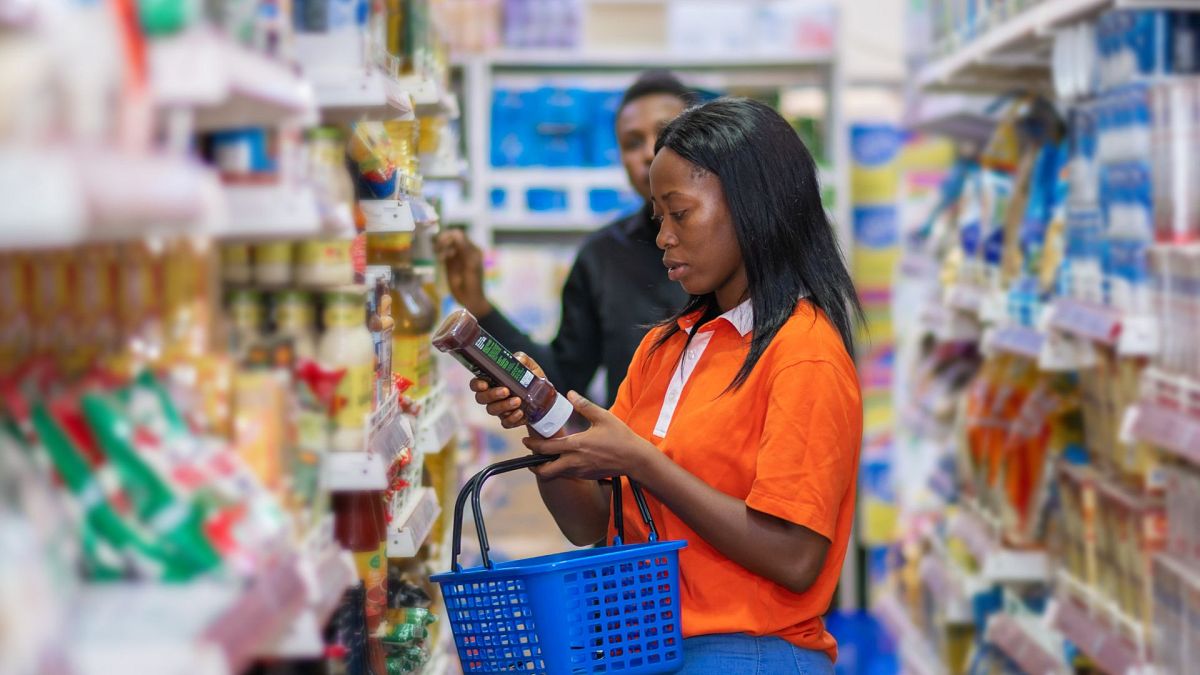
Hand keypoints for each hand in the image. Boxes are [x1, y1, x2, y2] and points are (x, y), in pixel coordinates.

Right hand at [435, 229, 491, 317]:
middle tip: (437, 249)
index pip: (458, 235)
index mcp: (472, 249)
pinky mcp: (449, 264)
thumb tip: (455, 233)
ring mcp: (456, 257)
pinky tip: (439, 259)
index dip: (448, 236)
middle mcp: (463, 251)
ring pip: (445, 245)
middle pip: (450, 238)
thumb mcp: (470, 265)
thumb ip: (464, 248)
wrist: (469, 299)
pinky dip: (439, 254)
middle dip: (442, 241)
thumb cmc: (473, 283)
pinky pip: (442, 253)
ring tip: (439, 257)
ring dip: (440, 247)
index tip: (442, 244)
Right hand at [469, 352, 543, 428]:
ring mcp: (499, 408)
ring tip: (518, 400)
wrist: (545, 396)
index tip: (484, 384)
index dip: (476, 385)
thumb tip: (517, 360)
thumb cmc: (531, 378)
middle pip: (481, 398)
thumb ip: (522, 359)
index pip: (476, 383)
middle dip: (491, 395)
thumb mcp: (529, 365)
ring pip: (492, 410)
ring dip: (504, 406)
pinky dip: (512, 418)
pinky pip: (505, 422)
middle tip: (506, 391)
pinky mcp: (508, 419)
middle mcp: (492, 395)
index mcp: (492, 380)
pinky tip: (521, 412)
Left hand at [523, 392, 656, 480]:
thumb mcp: (602, 416)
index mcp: (576, 445)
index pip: (546, 448)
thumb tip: (570, 394)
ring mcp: (580, 471)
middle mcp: (575, 461)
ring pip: (555, 475)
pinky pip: (567, 475)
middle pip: (545, 470)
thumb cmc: (620, 436)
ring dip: (547, 468)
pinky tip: (563, 460)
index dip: (532, 445)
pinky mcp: (586, 476)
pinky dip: (560, 470)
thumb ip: (584, 405)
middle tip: (530, 456)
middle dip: (533, 465)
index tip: (525, 440)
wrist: (635, 459)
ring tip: (544, 458)